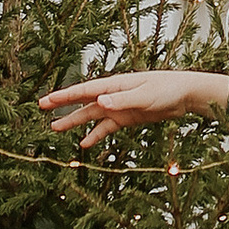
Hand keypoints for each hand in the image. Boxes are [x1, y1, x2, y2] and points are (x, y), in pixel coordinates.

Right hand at [38, 70, 227, 148]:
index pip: (84, 90)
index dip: (64, 96)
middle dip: (63, 106)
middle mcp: (113, 95)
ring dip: (74, 122)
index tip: (46, 100)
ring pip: (91, 116)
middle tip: (42, 108)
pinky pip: (106, 128)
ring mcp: (119, 107)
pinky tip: (84, 143)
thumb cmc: (167, 89)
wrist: (186, 95)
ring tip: (54, 128)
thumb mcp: (144, 96)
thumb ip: (121, 100)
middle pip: (83, 102)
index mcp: (115, 85)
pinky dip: (95, 135)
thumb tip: (99, 101)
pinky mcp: (127, 118)